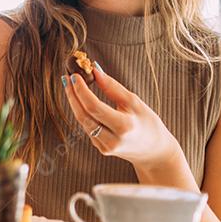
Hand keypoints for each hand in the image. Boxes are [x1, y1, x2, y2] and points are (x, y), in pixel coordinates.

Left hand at [63, 63, 184, 177]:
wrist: (153, 151)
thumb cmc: (146, 122)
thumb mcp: (134, 102)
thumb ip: (112, 87)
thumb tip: (95, 70)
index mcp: (124, 126)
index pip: (94, 107)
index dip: (81, 91)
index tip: (74, 76)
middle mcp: (112, 139)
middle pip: (83, 116)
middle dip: (73, 95)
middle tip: (67, 78)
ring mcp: (105, 147)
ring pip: (83, 122)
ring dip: (74, 103)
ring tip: (70, 86)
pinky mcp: (101, 149)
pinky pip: (87, 128)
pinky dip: (83, 112)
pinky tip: (80, 100)